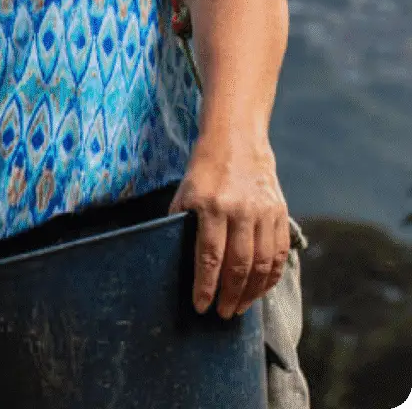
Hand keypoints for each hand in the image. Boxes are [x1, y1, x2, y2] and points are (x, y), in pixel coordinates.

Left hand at [168, 136, 289, 318]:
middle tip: (223, 313)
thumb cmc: (204, 169)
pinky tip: (260, 289)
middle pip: (238, 265)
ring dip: (251, 292)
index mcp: (211, 205)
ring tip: (240, 307)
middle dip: (230, 295)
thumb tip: (175, 256)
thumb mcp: (184, 191)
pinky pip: (279, 252)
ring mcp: (264, 211)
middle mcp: (240, 210)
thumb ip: (181, 222)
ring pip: (262, 264)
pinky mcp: (280, 211)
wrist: (237, 140)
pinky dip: (271, 276)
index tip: (201, 306)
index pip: (210, 256)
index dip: (206, 286)